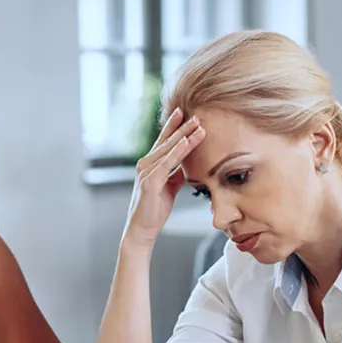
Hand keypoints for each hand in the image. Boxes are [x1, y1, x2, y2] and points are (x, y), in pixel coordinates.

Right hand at [122, 108, 205, 247]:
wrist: (142, 229)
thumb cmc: (155, 209)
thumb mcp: (170, 187)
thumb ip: (176, 174)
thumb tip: (188, 164)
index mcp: (150, 164)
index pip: (164, 141)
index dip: (174, 126)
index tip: (185, 113)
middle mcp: (145, 164)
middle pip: (167, 142)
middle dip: (183, 127)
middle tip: (197, 114)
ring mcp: (146, 172)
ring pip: (168, 150)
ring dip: (184, 136)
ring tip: (198, 125)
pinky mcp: (150, 182)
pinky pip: (167, 163)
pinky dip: (177, 152)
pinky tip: (187, 142)